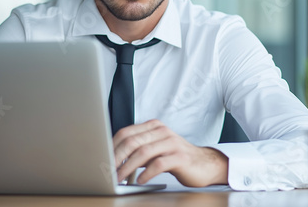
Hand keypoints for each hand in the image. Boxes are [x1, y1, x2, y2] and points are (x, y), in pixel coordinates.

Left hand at [113, 119, 228, 186]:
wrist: (204, 164)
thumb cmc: (175, 157)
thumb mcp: (155, 149)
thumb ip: (138, 149)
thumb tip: (114, 159)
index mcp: (153, 126)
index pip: (126, 132)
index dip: (112, 146)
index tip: (102, 159)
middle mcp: (162, 131)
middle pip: (132, 142)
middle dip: (117, 158)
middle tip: (108, 171)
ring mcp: (172, 142)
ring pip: (143, 153)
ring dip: (128, 167)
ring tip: (119, 179)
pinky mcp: (180, 157)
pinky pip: (158, 164)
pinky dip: (146, 173)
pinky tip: (139, 181)